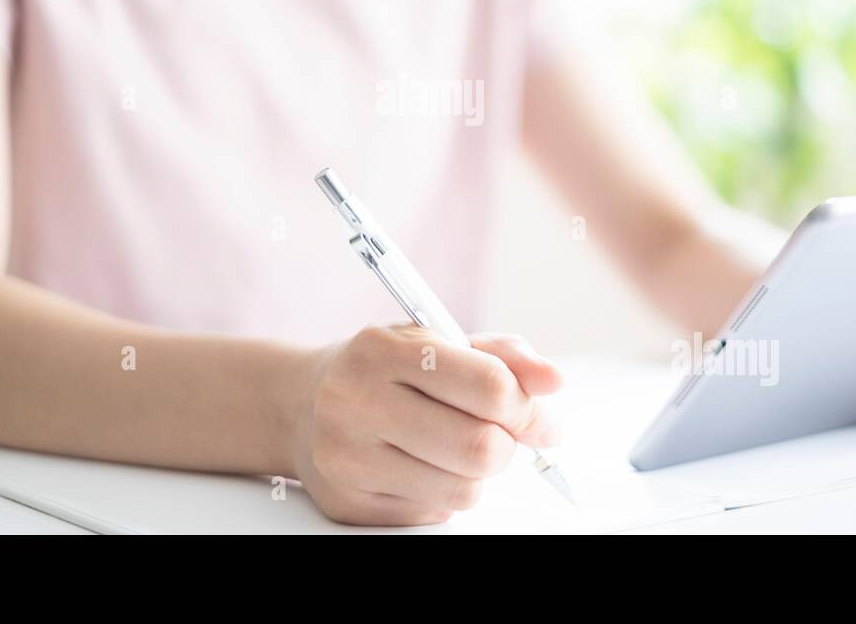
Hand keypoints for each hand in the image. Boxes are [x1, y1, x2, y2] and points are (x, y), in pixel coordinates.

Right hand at [289, 324, 562, 525]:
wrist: (301, 403)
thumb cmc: (385, 369)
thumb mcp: (438, 341)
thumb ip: (504, 357)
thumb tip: (554, 381)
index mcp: (383, 349)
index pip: (488, 386)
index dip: (527, 407)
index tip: (535, 415)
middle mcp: (355, 400)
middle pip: (480, 447)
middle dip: (507, 445)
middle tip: (500, 434)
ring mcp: (346, 457)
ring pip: (463, 490)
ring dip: (478, 474)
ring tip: (455, 448)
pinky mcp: (347, 503)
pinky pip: (433, 513)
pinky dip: (444, 493)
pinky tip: (420, 466)